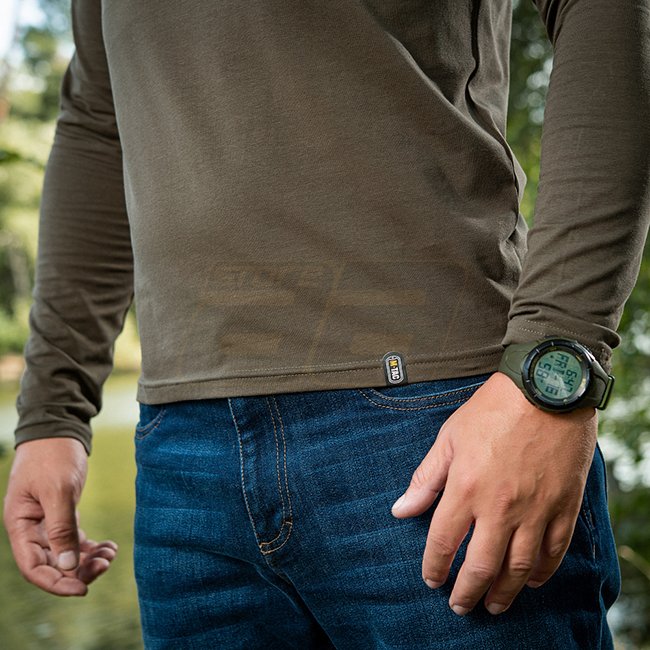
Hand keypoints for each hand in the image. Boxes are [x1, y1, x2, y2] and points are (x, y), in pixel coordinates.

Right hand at [3, 437, 117, 595]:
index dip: (56, 583)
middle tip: (106, 565)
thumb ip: (62, 528)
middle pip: (51, 564)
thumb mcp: (58, 491)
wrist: (59, 429)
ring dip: (87, 560)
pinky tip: (109, 546)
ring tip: (111, 554)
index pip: (33, 567)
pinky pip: (75, 540)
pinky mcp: (62, 514)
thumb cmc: (53, 456)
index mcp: (20, 524)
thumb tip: (67, 567)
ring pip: (65, 553)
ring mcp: (46, 522)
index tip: (82, 589)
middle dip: (77, 571)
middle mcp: (31, 528)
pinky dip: (91, 546)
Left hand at [390, 371, 597, 615]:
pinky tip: (530, 582)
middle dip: (466, 592)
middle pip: (480, 567)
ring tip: (493, 606)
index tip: (431, 579)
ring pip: (518, 568)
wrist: (545, 390)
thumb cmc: (492, 410)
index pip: (443, 542)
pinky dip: (541, 573)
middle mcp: (499, 507)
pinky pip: (553, 552)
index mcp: (465, 488)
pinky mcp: (563, 506)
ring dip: (504, 594)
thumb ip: (425, 478)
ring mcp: (535, 510)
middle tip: (460, 606)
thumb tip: (400, 510)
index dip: (434, 567)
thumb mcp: (449, 437)